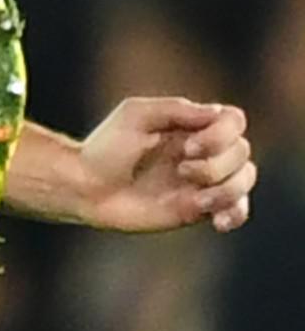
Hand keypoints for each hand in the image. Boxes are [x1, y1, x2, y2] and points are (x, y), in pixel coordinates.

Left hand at [74, 97, 254, 233]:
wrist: (85, 187)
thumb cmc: (105, 147)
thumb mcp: (136, 114)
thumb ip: (176, 109)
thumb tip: (217, 114)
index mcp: (192, 125)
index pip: (234, 121)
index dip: (222, 134)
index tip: (189, 146)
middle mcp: (203, 151)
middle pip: (241, 152)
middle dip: (216, 164)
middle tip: (180, 169)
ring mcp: (202, 180)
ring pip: (244, 180)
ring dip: (226, 189)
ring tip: (196, 198)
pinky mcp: (197, 208)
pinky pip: (236, 211)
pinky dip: (236, 214)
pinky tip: (218, 221)